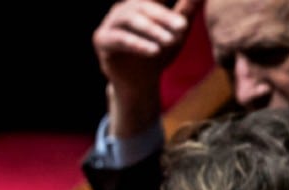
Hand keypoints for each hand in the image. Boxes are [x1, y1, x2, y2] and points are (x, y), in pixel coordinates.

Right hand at [93, 0, 201, 138]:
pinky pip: (120, 39)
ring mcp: (110, 22)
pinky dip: (138, 44)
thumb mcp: (176, 32)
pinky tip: (154, 51)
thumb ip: (186, 11)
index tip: (180, 18)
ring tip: (169, 41)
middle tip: (183, 26)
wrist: (139, 82)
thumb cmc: (159, 53)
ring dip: (152, 30)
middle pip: (143, 5)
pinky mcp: (101, 39)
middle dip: (164, 17)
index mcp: (141, 2)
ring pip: (130, 20)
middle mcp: (123, 7)